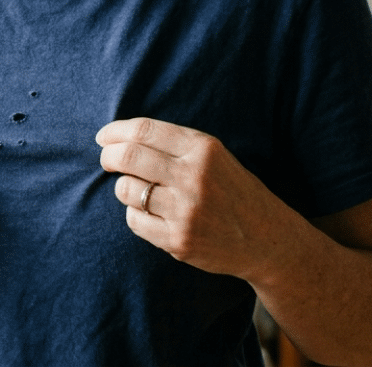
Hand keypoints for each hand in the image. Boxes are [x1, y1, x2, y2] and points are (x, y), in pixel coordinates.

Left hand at [96, 117, 283, 278]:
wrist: (268, 240)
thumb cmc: (232, 190)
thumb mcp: (213, 156)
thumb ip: (173, 144)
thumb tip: (117, 138)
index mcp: (203, 149)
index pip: (144, 130)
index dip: (115, 131)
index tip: (103, 137)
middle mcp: (194, 177)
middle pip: (128, 157)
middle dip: (108, 156)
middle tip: (107, 160)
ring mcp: (186, 211)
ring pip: (126, 189)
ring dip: (125, 187)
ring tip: (141, 190)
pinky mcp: (178, 240)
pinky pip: (134, 220)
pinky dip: (136, 214)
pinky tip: (154, 214)